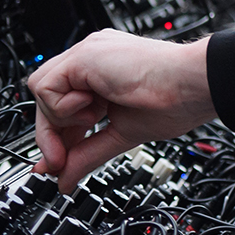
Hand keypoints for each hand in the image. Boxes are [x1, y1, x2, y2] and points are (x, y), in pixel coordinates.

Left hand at [25, 32, 216, 191]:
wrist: (192, 85)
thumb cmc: (174, 102)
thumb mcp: (121, 135)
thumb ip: (88, 154)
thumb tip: (65, 180)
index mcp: (101, 75)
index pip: (61, 105)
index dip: (55, 136)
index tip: (56, 165)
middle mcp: (91, 61)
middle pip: (45, 97)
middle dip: (50, 134)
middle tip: (58, 162)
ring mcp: (87, 54)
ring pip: (41, 89)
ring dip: (61, 117)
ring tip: (93, 119)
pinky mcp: (84, 55)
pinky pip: (46, 86)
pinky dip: (62, 107)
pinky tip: (92, 107)